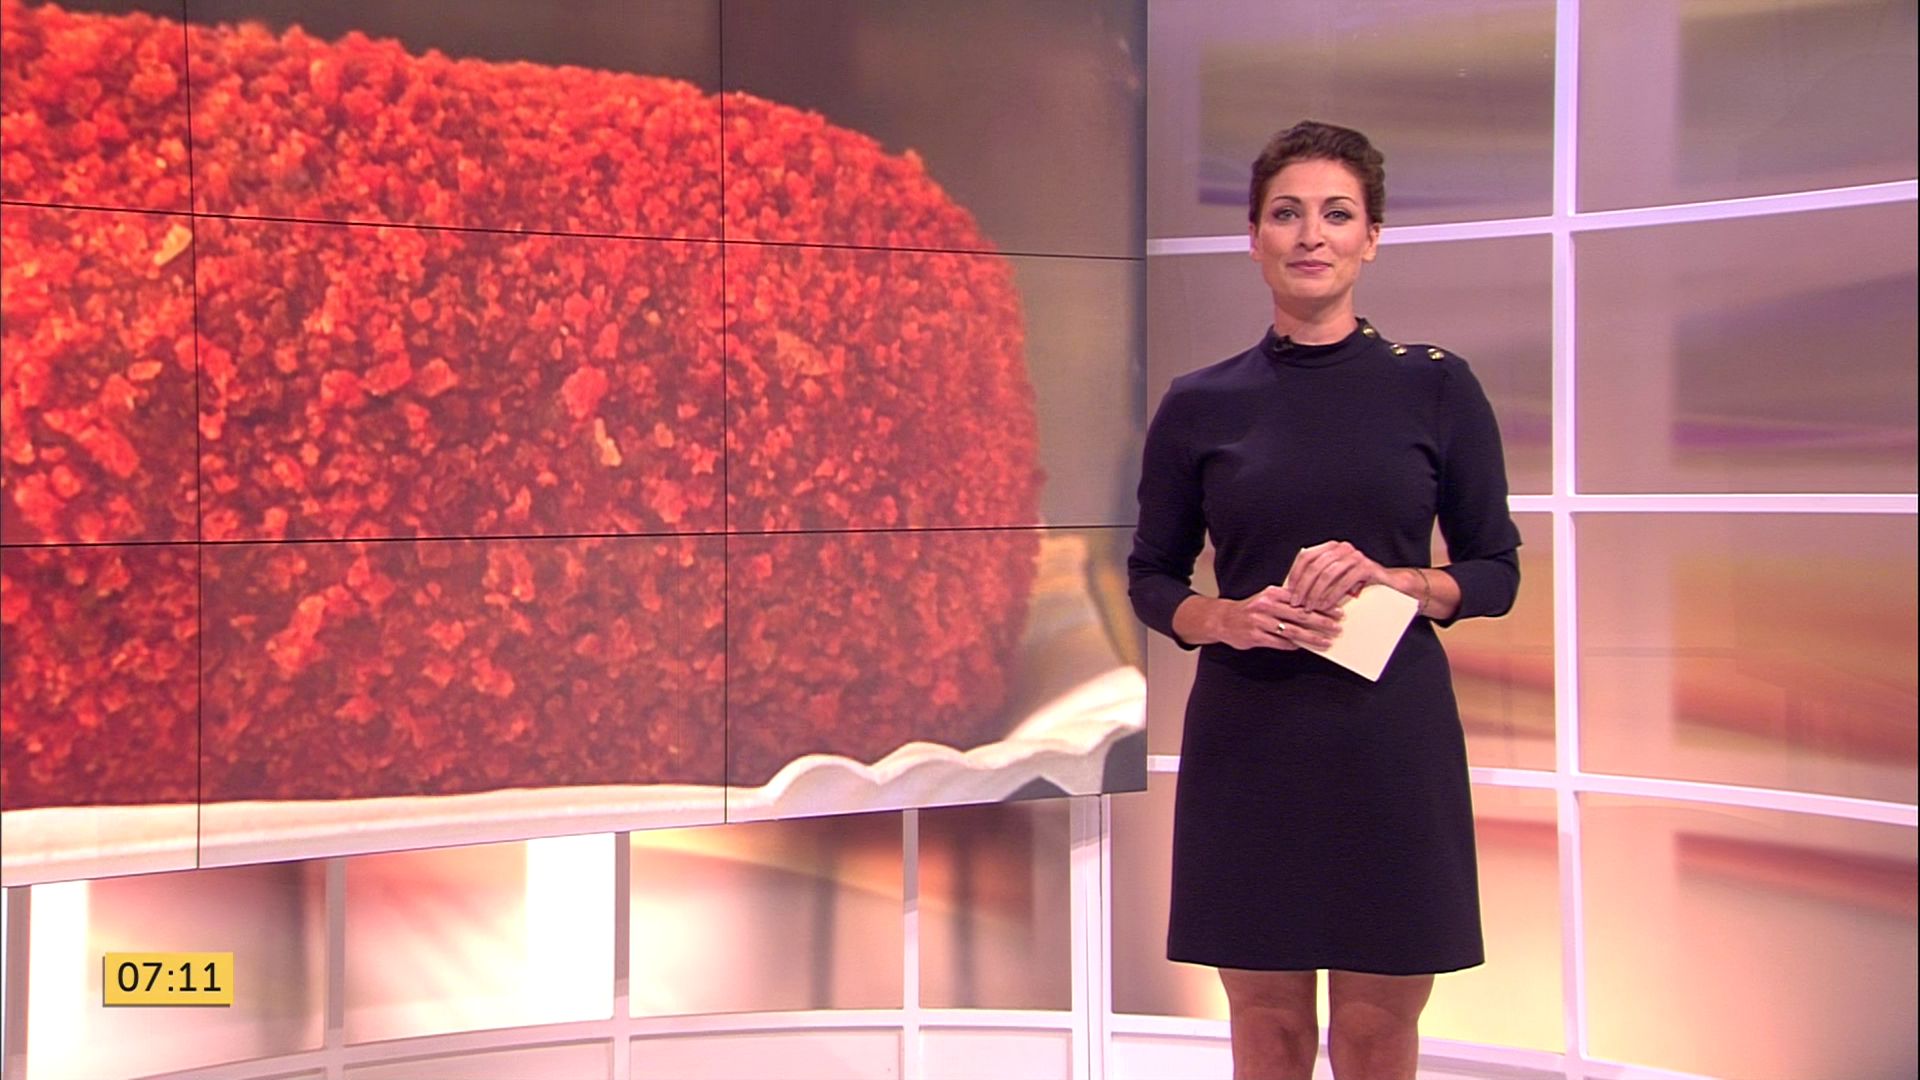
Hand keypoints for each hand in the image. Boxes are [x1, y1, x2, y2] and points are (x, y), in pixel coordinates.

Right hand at [1209, 585, 1342, 651]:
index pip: (1302, 599)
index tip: (1337, 611)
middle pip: (1300, 615)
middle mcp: (1266, 606)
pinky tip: (1304, 647)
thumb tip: (1315, 607)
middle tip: (1337, 627)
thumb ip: (1288, 600)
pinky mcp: (1255, 636)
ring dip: (1311, 637)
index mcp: (1272, 593)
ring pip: (1292, 631)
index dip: (1321, 605)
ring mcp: (1260, 621)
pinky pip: (1279, 642)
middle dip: (1321, 622)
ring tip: (1325, 642)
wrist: (1223, 619)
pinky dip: (1293, 645)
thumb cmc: (1251, 609)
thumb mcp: (1268, 597)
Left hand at [1285, 540, 1386, 613]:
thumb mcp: (1335, 580)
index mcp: (1332, 548)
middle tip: (1297, 604)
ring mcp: (1355, 556)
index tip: (1289, 592)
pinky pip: (1344, 581)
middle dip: (1303, 586)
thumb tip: (1294, 591)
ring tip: (1310, 607)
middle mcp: (1343, 548)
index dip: (1296, 574)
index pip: (1306, 557)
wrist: (1392, 585)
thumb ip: (1318, 579)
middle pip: (1315, 565)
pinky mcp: (1366, 567)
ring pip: (1328, 573)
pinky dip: (1332, 595)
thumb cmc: (1359, 585)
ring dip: (1316, 592)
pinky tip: (1326, 606)